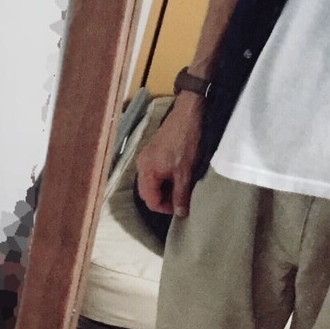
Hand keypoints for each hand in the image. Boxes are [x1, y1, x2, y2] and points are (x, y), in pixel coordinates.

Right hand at [135, 96, 202, 217]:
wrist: (187, 115)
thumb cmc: (185, 142)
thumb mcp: (185, 172)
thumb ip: (180, 194)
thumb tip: (180, 213)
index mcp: (146, 170)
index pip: (149, 199)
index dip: (164, 208)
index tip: (180, 208)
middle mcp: (142, 164)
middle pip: (147, 192)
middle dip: (162, 199)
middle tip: (180, 200)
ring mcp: (146, 156)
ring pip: (151, 182)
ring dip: (164, 189)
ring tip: (180, 188)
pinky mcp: (153, 150)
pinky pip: (154, 171)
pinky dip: (163, 178)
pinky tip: (177, 176)